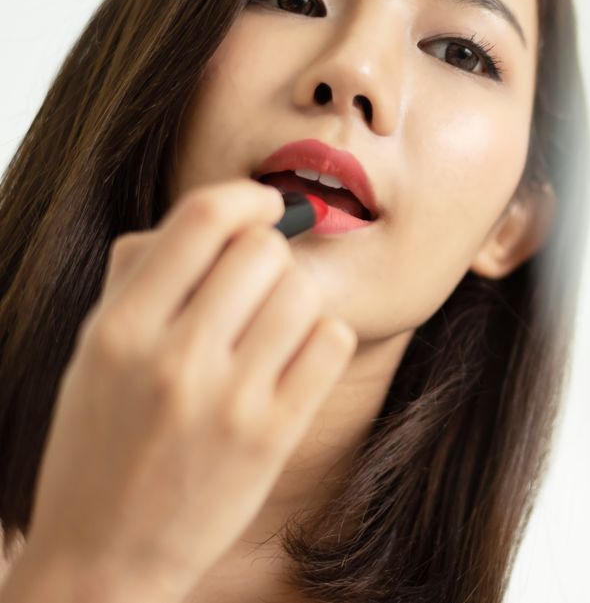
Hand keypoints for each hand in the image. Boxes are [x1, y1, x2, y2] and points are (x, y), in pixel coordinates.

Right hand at [21, 179, 356, 599]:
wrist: (106, 557)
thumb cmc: (100, 444)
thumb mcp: (93, 354)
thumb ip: (140, 277)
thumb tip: (220, 213)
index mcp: (119, 329)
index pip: (203, 218)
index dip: (249, 196)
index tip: (265, 204)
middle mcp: (174, 359)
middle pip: (264, 249)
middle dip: (270, 255)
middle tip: (258, 286)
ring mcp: (229, 400)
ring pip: (304, 293)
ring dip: (297, 299)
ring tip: (272, 329)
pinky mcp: (274, 436)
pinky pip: (332, 343)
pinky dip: (322, 339)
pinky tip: (295, 358)